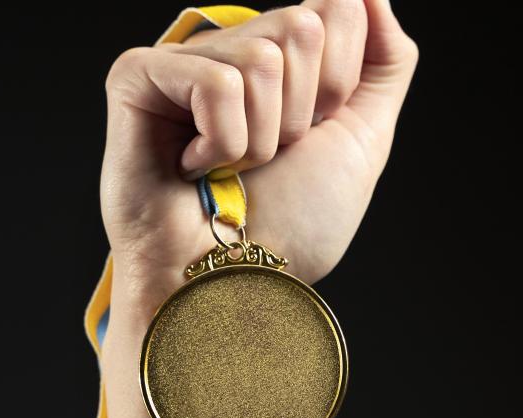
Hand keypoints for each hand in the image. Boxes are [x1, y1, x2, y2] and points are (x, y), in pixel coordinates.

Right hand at [99, 0, 417, 312]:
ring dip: (263, 136)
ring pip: (262, 56)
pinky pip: (215, 79)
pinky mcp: (137, 76)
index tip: (311, 137)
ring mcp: (182, 62)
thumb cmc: (293, 225)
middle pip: (304, 24)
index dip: (341, 83)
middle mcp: (230, 51)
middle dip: (304, 111)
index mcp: (282, 61)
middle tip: (269, 157)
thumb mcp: (364, 138)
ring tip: (232, 170)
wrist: (239, 284)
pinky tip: (195, 169)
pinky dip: (223, 142)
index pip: (338, 7)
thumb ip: (385, 61)